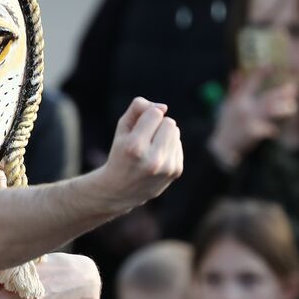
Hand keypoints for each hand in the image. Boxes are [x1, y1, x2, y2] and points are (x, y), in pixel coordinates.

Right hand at [94, 97, 182, 211]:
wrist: (120, 190)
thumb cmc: (120, 154)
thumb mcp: (121, 130)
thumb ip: (137, 109)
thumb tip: (163, 107)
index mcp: (134, 147)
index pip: (155, 113)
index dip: (146, 116)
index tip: (137, 128)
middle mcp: (152, 158)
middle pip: (169, 122)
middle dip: (158, 126)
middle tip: (144, 139)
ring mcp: (166, 167)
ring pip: (175, 132)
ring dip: (164, 136)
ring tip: (150, 149)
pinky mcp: (176, 171)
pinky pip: (178, 145)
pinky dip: (168, 147)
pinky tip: (156, 158)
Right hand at [207, 70, 296, 169]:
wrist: (221, 146)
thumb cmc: (226, 123)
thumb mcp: (226, 105)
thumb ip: (233, 90)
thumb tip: (235, 73)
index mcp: (238, 99)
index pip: (250, 82)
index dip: (261, 73)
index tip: (271, 66)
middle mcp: (244, 107)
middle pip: (266, 97)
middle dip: (281, 93)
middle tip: (293, 88)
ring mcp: (248, 120)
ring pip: (269, 111)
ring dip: (282, 108)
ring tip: (292, 107)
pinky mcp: (251, 134)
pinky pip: (266, 130)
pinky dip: (271, 130)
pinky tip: (275, 131)